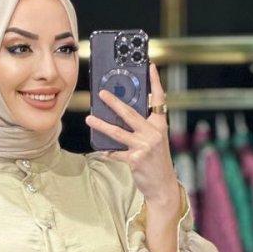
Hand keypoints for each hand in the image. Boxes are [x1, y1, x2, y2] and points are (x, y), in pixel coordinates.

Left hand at [85, 62, 177, 207]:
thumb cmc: (157, 161)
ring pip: (118, 132)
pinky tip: (101, 150)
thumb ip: (144, 127)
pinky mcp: (135, 159)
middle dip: (114, 102)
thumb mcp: (155, 140)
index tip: (150, 66)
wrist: (163, 185)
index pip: (159, 99)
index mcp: (160, 125)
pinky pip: (116, 153)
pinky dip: (108, 151)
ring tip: (89, 118)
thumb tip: (123, 114)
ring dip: (101, 125)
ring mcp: (144, 146)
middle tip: (101, 93)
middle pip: (130, 113)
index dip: (155, 82)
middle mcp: (153, 133)